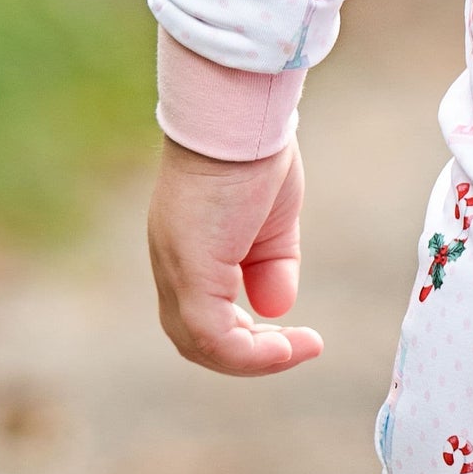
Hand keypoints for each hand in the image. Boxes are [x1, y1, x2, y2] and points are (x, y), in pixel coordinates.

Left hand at [146, 136, 321, 374]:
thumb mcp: (272, 224)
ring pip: (201, 345)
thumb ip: (271, 266)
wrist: (242, 113)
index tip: (292, 336)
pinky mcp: (192, 270)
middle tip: (295, 348)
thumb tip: (275, 308)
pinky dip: (253, 354)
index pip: (201, 319)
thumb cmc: (258, 151)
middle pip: (194, 340)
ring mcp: (177, 268)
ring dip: (255, 360)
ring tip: (299, 348)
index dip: (245, 339)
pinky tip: (291, 345)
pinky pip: (215, 336)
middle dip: (248, 356)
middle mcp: (173, 265)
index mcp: (188, 251)